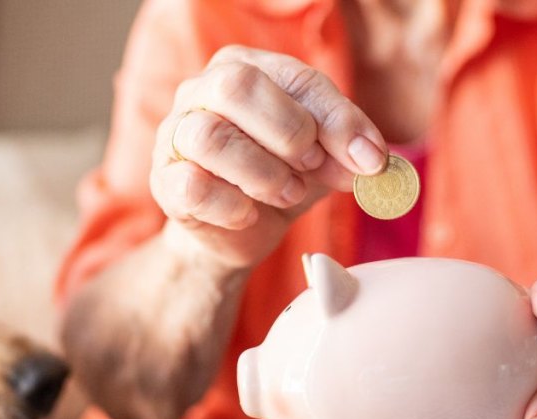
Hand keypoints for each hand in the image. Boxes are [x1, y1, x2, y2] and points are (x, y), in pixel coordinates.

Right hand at [150, 45, 387, 269]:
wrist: (235, 232)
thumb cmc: (277, 177)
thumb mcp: (321, 158)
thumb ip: (345, 150)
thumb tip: (372, 159)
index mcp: (245, 68)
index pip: (295, 77)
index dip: (337, 119)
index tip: (369, 159)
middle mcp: (201, 91)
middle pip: (236, 86)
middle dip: (288, 130)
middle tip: (312, 164)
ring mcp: (175, 134)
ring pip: (209, 137)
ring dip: (263, 173)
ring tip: (287, 193)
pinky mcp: (164, 181)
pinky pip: (192, 185)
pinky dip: (231, 205)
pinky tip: (249, 214)